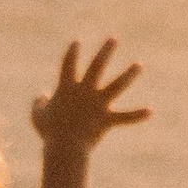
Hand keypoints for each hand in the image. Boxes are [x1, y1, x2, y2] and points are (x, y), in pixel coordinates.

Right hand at [31, 36, 149, 151]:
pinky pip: (124, 117)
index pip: (69, 64)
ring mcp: (98, 104)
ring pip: (117, 85)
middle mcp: (85, 91)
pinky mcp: (107, 120)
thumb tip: (43, 96)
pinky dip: (136, 115)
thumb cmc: (49, 133)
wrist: (65, 148)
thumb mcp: (37, 117)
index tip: (77, 42)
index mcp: (67, 88)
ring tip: (138, 64)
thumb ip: (38, 103)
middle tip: (113, 39)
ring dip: (128, 74)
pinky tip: (149, 111)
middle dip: (105, 51)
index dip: (72, 52)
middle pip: (97, 66)